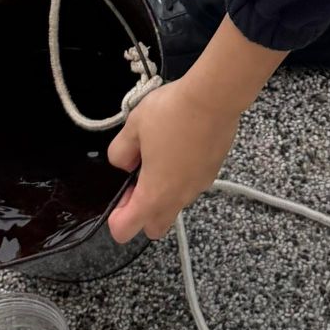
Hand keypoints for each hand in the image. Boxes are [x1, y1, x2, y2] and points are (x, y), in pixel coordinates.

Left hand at [105, 73, 240, 242]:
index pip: (126, 230)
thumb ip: (120, 152)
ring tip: (160, 154)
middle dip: (142, 213)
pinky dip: (181, 178)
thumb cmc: (171, 113)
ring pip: (174, 206)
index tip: (120, 191)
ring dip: (163, 193)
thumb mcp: (132, 127)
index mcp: (154, 194)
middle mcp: (178, 198)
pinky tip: (179, 146)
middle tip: (138, 179)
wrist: (213, 98)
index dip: (116, 217)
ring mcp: (198, 187)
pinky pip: (190, 187)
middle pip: (155, 228)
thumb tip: (124, 164)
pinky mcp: (212, 174)